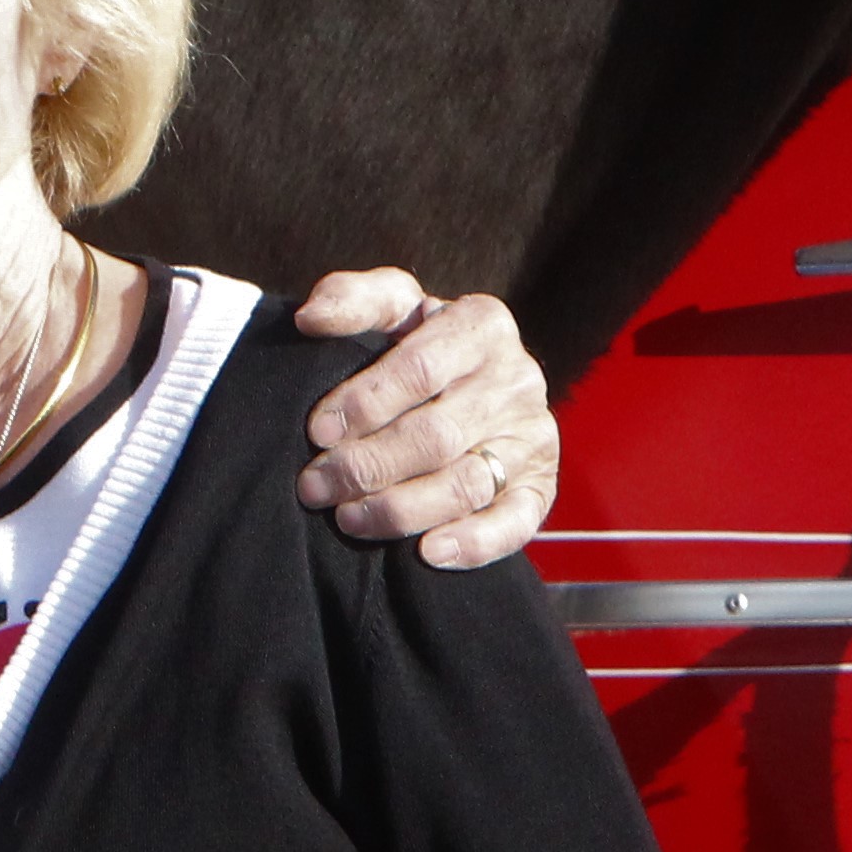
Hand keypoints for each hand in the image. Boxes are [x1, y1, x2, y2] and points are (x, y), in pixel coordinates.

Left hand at [292, 273, 557, 568]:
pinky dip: (474, 543)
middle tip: (314, 487)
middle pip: (437, 435)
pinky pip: (515, 522)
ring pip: (466, 484)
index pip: (420, 368)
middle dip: (367, 466)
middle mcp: (517, 379)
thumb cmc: (415, 345)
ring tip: (348, 519)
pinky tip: (427, 552)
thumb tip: (311, 318)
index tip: (317, 431)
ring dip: (401, 509)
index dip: (364, 403)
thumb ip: (352, 299)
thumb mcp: (390, 308)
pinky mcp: (540, 486)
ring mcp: (532, 436)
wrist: (466, 384)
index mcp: (482, 325)